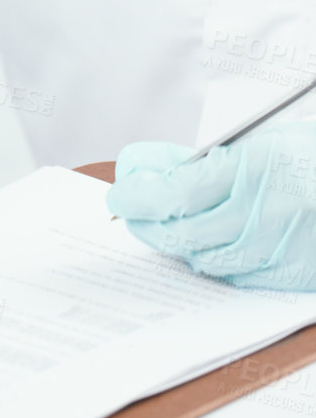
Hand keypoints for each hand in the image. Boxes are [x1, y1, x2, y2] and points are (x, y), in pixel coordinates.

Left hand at [108, 128, 315, 289]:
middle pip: (184, 234)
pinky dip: (214, 262)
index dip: (140, 196)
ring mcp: (283, 250)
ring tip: (164, 226)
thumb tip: (151, 171)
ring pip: (207, 261)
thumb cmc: (311, 154)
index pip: (176, 193)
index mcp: (255, 169)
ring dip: (177, 245)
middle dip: (148, 224)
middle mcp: (267, 214)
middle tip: (132, 212)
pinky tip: (206, 246)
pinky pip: (239, 277)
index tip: (121, 192)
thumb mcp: (257, 140)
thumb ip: (204, 161)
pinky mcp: (294, 276)